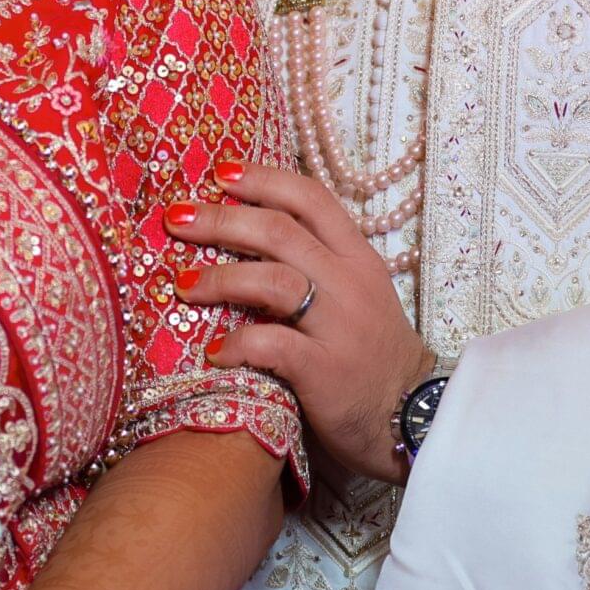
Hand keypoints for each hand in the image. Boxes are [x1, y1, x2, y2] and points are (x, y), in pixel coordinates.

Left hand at [169, 162, 435, 484]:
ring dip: (221, 278)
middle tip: (177, 219)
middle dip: (222, 220)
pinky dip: (236, 343)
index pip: (312, 199)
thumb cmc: (372, 351)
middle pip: (280, 231)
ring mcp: (339, 326)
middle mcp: (350, 283)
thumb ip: (316, 262)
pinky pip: (272, 344)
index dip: (264, 180)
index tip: (221, 174)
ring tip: (185, 285)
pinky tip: (214, 352)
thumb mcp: (357, 292)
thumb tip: (250, 231)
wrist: (412, 416)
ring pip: (273, 280)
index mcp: (358, 257)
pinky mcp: (326, 370)